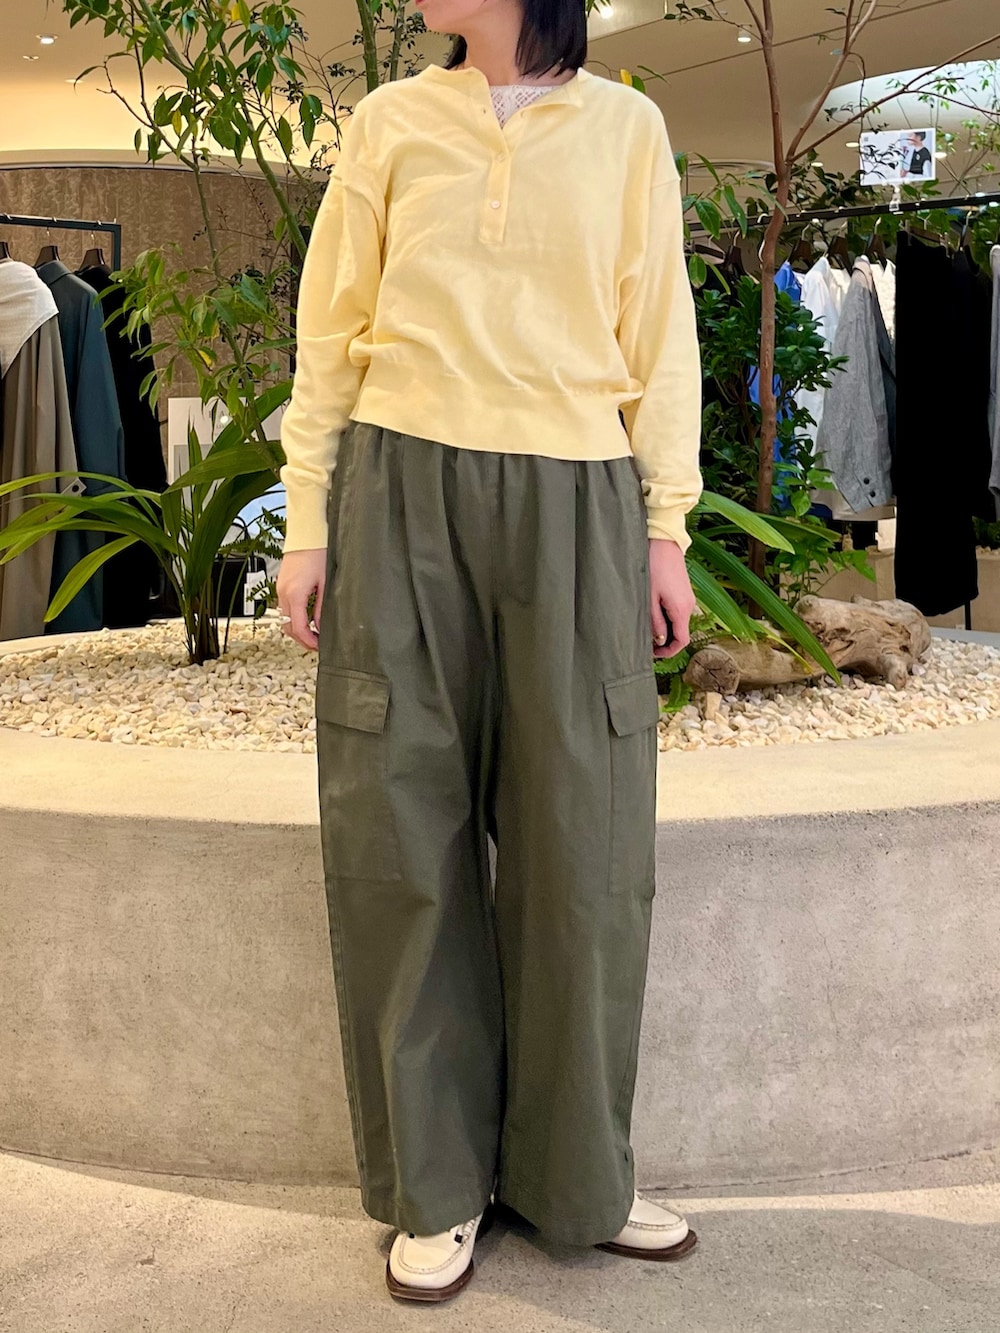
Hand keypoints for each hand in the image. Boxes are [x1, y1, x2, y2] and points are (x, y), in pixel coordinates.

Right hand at [275, 548, 325, 651]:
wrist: (306, 535)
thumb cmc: (318, 553)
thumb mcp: (325, 583)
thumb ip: (322, 607)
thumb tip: (321, 626)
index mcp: (295, 594)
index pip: (298, 627)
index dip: (308, 641)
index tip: (318, 647)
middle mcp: (284, 593)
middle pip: (288, 627)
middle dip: (301, 639)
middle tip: (316, 644)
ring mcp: (280, 589)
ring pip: (284, 619)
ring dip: (297, 629)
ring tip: (313, 634)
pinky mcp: (281, 585)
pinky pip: (284, 608)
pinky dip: (294, 618)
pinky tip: (306, 619)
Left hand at [648, 538, 695, 658]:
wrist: (664, 543)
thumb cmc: (654, 567)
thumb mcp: (649, 598)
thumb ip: (655, 621)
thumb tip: (659, 640)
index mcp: (681, 610)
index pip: (682, 641)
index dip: (669, 651)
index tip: (654, 653)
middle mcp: (689, 606)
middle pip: (681, 633)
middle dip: (665, 641)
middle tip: (646, 642)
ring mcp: (688, 599)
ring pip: (679, 623)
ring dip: (666, 629)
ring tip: (648, 627)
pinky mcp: (684, 593)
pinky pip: (678, 612)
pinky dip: (668, 619)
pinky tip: (654, 614)